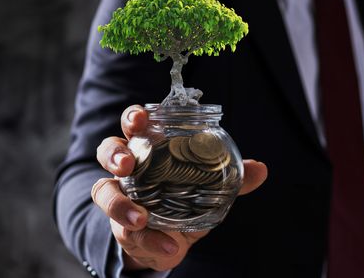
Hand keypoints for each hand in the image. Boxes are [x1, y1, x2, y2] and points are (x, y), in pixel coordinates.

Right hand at [91, 105, 267, 270]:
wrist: (169, 238)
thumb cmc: (185, 197)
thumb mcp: (210, 186)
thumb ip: (234, 177)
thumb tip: (260, 168)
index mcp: (150, 148)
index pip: (136, 125)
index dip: (134, 117)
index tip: (140, 119)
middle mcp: (128, 168)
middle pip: (109, 150)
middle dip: (115, 154)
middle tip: (126, 165)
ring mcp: (120, 196)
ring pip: (103, 191)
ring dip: (119, 204)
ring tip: (141, 218)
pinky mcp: (121, 226)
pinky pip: (128, 231)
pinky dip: (150, 239)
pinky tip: (169, 245)